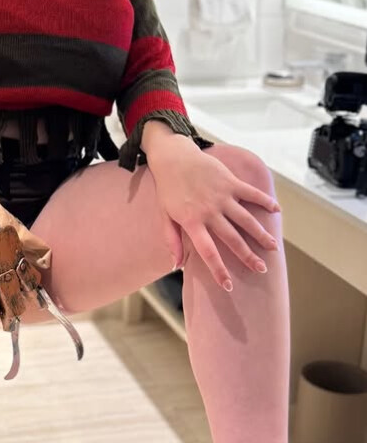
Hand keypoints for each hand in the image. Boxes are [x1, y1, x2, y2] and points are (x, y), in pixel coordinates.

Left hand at [150, 146, 280, 290]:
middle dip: (248, 256)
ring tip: (273, 247)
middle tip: (262, 269)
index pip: (208, 252)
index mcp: (192, 222)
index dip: (218, 270)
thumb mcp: (165, 216)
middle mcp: (209, 211)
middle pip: (233, 239)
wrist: (173, 157)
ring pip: (246, 219)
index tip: (228, 286)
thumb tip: (176, 266)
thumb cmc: (168, 188)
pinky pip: (251, 193)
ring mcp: (222, 196)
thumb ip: (172, 241)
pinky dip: (264, 201)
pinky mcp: (230, 182)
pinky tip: (277, 210)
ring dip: (261, 234)